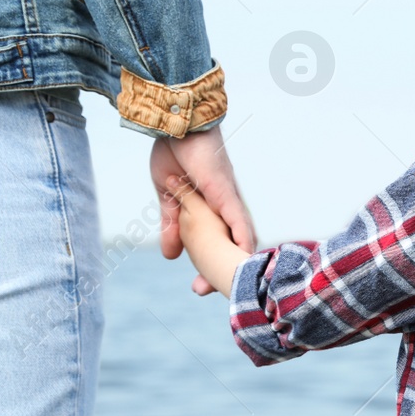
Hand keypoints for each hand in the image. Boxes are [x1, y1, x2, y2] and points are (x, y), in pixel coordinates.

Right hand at [151, 130, 255, 294]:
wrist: (174, 123)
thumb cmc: (174, 152)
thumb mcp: (168, 196)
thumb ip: (172, 223)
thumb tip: (170, 255)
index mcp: (210, 208)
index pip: (216, 243)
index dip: (209, 265)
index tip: (199, 287)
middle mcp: (223, 206)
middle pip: (231, 244)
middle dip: (221, 271)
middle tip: (204, 292)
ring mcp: (226, 198)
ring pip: (238, 236)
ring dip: (235, 261)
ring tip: (232, 284)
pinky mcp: (224, 190)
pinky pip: (236, 217)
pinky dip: (242, 236)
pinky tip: (246, 254)